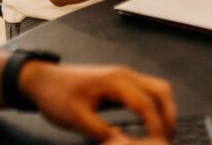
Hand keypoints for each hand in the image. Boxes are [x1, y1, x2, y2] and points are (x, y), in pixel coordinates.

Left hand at [19, 62, 175, 141]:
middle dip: (169, 116)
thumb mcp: (76, 120)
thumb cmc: (56, 97)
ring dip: (164, 109)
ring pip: (156, 88)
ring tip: (162, 133)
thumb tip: (127, 144)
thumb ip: (103, 132)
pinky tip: (149, 123)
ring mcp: (123, 76)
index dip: (156, 127)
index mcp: (115, 82)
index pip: (146, 104)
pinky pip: (146, 90)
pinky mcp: (120, 81)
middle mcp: (124, 75)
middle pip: (160, 91)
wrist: (43, 80)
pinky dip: (154, 106)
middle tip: (167, 139)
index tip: (159, 144)